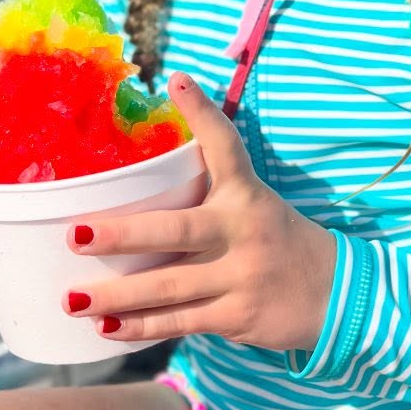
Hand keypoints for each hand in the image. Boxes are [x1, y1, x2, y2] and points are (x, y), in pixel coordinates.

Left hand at [65, 73, 336, 354]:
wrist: (339, 294)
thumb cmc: (279, 241)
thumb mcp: (255, 203)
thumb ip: (213, 184)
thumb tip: (161, 153)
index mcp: (246, 195)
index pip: (226, 147)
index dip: (203, 114)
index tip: (178, 82)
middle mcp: (243, 231)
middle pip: (175, 231)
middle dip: (123, 235)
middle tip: (76, 236)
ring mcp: (240, 276)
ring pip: (168, 287)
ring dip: (117, 295)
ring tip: (71, 298)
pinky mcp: (237, 316)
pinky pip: (180, 322)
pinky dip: (141, 327)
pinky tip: (106, 327)